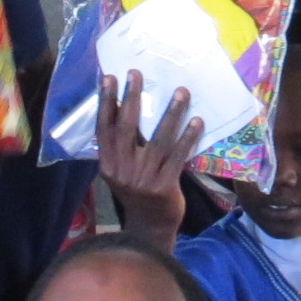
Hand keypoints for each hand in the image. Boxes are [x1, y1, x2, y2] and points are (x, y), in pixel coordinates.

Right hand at [95, 71, 200, 249]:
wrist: (150, 227)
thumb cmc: (137, 193)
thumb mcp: (120, 172)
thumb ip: (119, 148)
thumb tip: (123, 109)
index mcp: (108, 165)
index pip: (104, 129)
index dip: (105, 103)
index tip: (109, 78)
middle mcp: (122, 170)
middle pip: (126, 128)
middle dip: (131, 98)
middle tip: (136, 73)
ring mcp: (144, 178)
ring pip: (158, 139)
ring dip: (171, 113)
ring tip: (181, 92)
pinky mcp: (165, 186)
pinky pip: (178, 156)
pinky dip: (188, 137)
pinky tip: (197, 121)